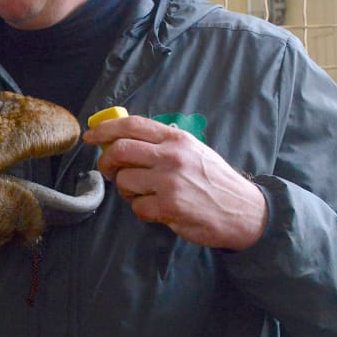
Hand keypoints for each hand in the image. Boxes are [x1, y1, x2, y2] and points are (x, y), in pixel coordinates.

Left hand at [82, 116, 267, 250]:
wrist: (245, 211)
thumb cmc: (215, 180)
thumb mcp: (193, 150)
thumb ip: (163, 144)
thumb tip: (124, 139)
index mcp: (176, 138)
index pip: (131, 125)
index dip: (105, 129)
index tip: (91, 136)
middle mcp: (171, 156)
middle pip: (119, 150)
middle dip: (107, 162)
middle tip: (109, 170)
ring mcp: (170, 182)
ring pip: (124, 181)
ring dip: (126, 190)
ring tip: (143, 193)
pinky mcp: (170, 207)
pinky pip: (138, 207)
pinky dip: (142, 210)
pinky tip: (158, 209)